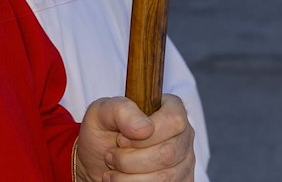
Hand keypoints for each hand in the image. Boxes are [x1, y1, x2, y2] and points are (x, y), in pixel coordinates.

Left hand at [75, 95, 194, 181]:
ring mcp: (184, 161)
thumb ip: (121, 110)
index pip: (173, 121)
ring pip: (164, 177)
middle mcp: (182, 135)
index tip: (120, 140)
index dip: (145, 134)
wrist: (98, 162)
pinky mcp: (180, 181)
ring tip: (114, 169)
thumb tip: (145, 128)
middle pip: (167, 153)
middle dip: (130, 159)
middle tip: (111, 156)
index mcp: (170, 108)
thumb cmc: (102, 132)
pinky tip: (122, 180)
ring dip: (130, 177)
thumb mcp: (102, 112)